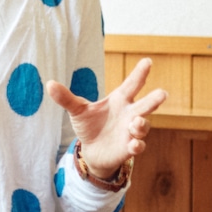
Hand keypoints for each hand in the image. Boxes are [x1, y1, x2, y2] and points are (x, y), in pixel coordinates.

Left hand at [46, 56, 166, 180]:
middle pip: (146, 105)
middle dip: (154, 99)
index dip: (140, 73)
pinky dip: (137, 145)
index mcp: (119, 100)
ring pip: (144, 126)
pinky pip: (138, 146)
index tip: (148, 61)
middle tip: (163, 93)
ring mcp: (131, 131)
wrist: (91, 150)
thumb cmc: (89, 125)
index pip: (132, 84)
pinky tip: (132, 144)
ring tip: (135, 123)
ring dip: (142, 124)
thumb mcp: (77, 110)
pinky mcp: (129, 148)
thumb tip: (49, 84)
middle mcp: (130, 114)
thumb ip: (66, 98)